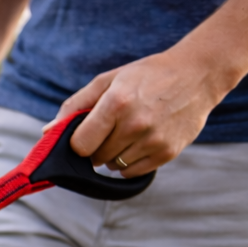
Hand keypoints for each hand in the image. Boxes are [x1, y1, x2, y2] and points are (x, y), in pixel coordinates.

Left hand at [52, 48, 232, 176]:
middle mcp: (136, 124)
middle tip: (111, 128)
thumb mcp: (108, 80)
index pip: (80, 145)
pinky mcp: (167, 153)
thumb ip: (75, 106)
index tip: (84, 134)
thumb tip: (48, 132)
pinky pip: (132, 172)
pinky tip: (140, 141)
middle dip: (96, 147)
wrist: (199, 74)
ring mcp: (153, 141)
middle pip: (96, 157)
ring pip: (113, 166)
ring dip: (113, 155)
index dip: (77, 143)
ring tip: (128, 131)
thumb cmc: (146, 76)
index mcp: (117, 103)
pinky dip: (129, 162)